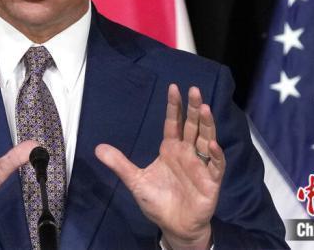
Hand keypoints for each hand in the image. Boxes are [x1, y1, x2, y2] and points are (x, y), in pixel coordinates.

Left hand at [95, 84, 224, 249]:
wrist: (174, 226)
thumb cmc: (158, 201)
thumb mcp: (135, 181)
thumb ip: (119, 164)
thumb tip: (97, 148)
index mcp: (171, 149)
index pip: (173, 123)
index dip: (174, 106)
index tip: (174, 88)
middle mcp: (187, 153)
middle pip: (192, 126)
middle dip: (194, 108)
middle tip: (195, 90)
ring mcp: (200, 165)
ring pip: (206, 139)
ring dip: (207, 125)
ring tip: (206, 108)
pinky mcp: (211, 181)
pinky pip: (215, 165)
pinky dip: (215, 155)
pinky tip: (211, 144)